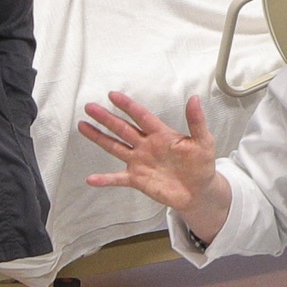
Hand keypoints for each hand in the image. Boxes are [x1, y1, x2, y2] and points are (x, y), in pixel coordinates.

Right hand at [79, 92, 222, 215]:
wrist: (199, 192)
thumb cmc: (202, 165)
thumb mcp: (204, 141)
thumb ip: (196, 121)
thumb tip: (194, 99)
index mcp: (161, 134)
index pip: (141, 116)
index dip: (128, 106)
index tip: (113, 95)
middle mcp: (146, 145)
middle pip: (122, 129)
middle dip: (106, 118)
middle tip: (90, 107)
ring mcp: (140, 162)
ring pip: (115, 147)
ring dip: (99, 137)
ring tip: (82, 126)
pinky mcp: (138, 179)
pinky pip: (118, 179)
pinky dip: (105, 179)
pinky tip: (91, 179)